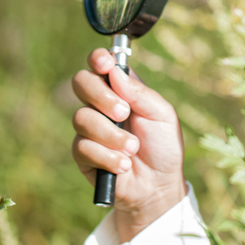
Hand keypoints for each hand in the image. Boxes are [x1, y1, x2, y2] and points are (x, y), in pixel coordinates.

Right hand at [72, 48, 185, 241]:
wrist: (159, 185)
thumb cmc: (163, 146)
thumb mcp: (162, 115)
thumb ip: (140, 93)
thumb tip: (115, 72)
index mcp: (122, 89)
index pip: (100, 64)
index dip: (98, 59)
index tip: (105, 64)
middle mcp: (101, 104)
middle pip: (81, 83)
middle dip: (101, 96)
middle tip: (124, 113)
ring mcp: (90, 128)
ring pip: (82, 118)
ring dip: (111, 135)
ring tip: (133, 149)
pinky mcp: (83, 154)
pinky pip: (83, 147)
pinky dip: (107, 157)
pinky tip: (124, 165)